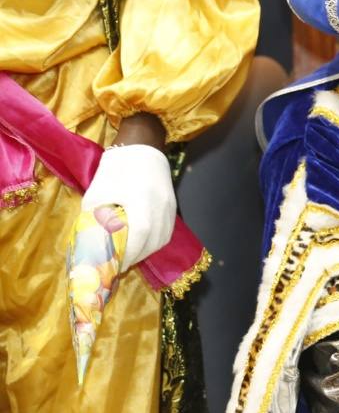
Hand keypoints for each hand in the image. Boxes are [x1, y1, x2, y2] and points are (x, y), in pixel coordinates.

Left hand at [81, 142, 175, 271]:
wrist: (141, 148)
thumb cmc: (115, 170)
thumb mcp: (97, 194)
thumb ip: (95, 219)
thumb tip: (92, 243)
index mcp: (140, 201)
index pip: (139, 236)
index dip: (128, 255)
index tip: (114, 265)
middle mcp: (160, 206)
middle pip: (153, 242)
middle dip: (136, 257)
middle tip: (119, 264)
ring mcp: (169, 206)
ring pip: (162, 238)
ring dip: (147, 251)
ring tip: (131, 256)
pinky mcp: (172, 205)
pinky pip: (167, 231)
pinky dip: (155, 242)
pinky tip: (143, 244)